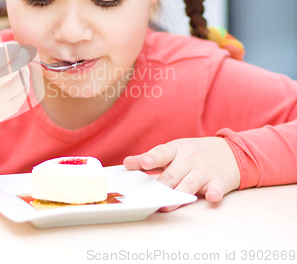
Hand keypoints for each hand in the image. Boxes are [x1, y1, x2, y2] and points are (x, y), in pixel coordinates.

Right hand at [0, 41, 30, 130]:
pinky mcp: (7, 112)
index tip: (16, 46)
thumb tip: (16, 45)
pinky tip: (15, 81)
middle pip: (12, 70)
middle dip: (22, 57)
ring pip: (22, 81)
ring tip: (17, 67)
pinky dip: (23, 83)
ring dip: (24, 70)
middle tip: (21, 53)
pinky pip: (24, 92)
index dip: (9, 51)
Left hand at [123, 137, 240, 211]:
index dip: (150, 159)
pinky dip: (214, 193)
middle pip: (171, 176)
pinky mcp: (219, 181)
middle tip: (147, 198)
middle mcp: (190, 158)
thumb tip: (127, 164)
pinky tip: (212, 197)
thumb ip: (152, 159)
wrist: (230, 151)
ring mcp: (204, 169)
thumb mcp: (174, 151)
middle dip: (159, 187)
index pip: (161, 153)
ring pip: (188, 185)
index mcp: (176, 149)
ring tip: (164, 206)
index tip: (143, 163)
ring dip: (177, 195)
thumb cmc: (193, 153)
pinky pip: (216, 188)